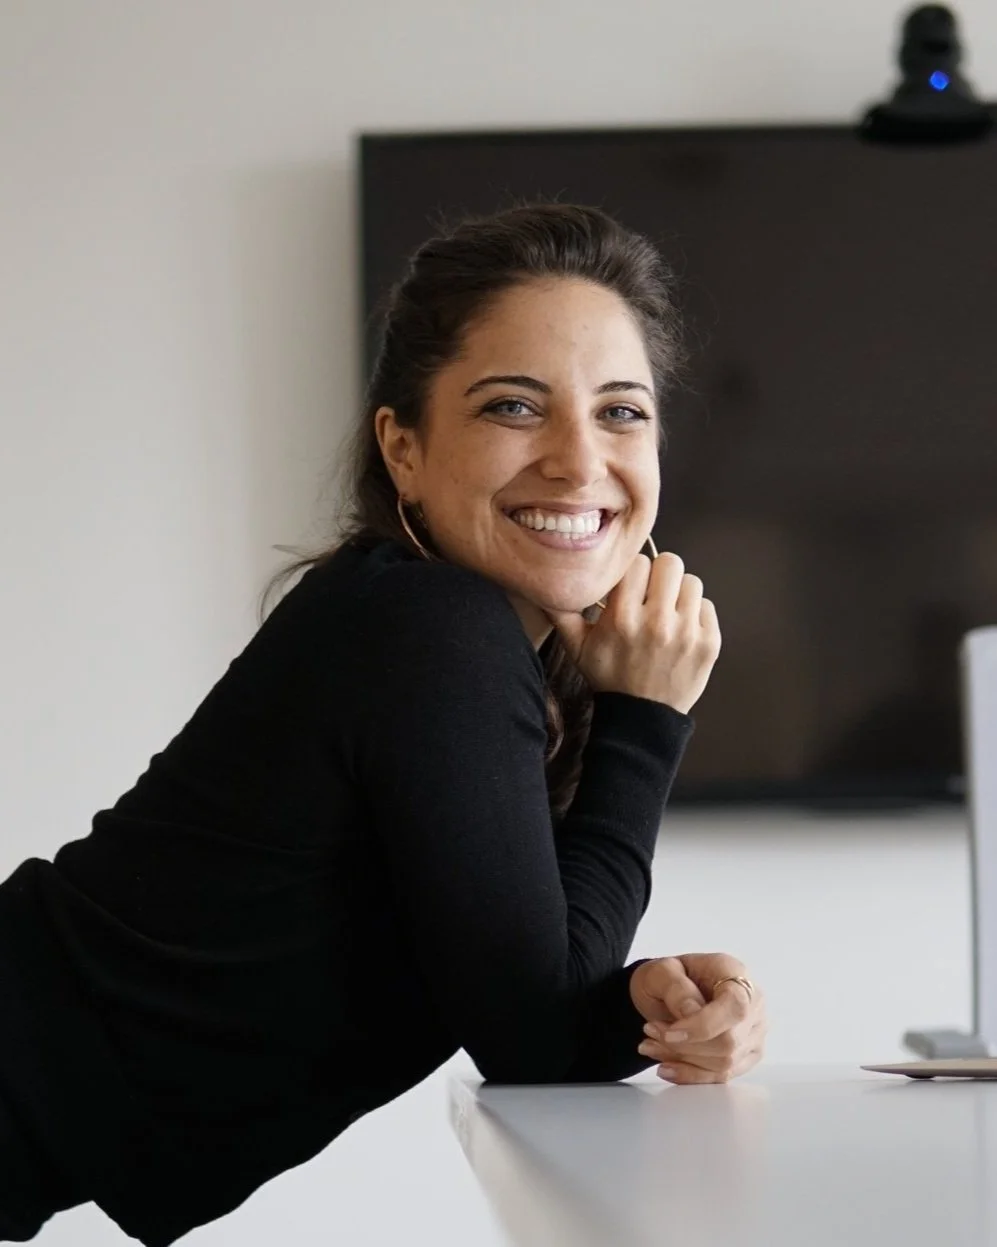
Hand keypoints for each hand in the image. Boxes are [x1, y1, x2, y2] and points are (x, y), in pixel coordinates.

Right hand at [544, 551, 720, 713]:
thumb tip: (543, 581)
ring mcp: (687, 633)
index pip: (636, 563)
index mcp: (623, 618)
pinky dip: (695, 613)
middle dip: (658, 575)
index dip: (632, 571)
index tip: (630, 587)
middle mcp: (657, 623)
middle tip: (651, 593)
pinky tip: (681, 629)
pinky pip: (707, 606)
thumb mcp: (577, 648)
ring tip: (667, 611)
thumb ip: (561, 612)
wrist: (642, 719)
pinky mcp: (709, 643)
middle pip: (669, 562)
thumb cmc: (609, 678)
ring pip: (691, 581)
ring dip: (678, 592)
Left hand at [629, 953, 766, 1083]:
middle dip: (684, 1045)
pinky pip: (721, 1077)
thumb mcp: (661, 971)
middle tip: (651, 1031)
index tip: (670, 1033)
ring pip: (724, 1063)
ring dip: (682, 1060)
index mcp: (736, 974)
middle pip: (729, 1042)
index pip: (735, 1007)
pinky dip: (689, 1075)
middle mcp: (753, 1004)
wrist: (665, 993)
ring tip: (652, 1044)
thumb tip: (691, 1012)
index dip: (703, 1026)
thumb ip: (675, 987)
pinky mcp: (745, 1056)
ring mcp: (753, 1032)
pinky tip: (666, 1066)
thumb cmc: (668, 978)